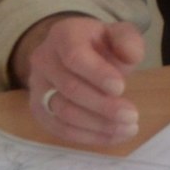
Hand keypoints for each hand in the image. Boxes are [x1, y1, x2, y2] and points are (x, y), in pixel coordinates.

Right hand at [16, 15, 143, 145]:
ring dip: (98, 125)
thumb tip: (130, 56)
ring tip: (128, 128)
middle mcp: (44, 59)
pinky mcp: (39, 109)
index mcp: (64, 35)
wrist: (74, 53)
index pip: (75, 56)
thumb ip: (128, 40)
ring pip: (63, 112)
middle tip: (132, 116)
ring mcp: (37, 86)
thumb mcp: (119, 34)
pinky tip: (112, 136)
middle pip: (70, 89)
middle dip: (104, 106)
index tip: (121, 88)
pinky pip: (59, 128)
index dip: (97, 74)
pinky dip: (87, 136)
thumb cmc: (100, 45)